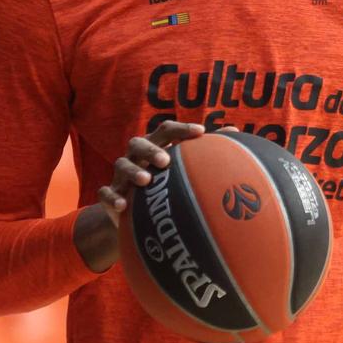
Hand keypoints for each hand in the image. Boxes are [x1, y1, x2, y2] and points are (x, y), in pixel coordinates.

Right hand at [74, 121, 205, 271]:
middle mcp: (136, 156)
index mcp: (155, 145)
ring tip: (146, 180)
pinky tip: (123, 205)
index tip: (200, 132)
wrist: (135, 212)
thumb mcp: (182, 167)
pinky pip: (106, 193)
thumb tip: (236, 132)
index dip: (182, 129)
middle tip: (166, 160)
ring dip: (133, 171)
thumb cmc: (164, 182)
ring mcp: (121, 174)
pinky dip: (113, 197)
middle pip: (139, 143)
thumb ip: (204, 151)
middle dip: (152, 150)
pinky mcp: (111, 194)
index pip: (166, 131)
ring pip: (121, 164)